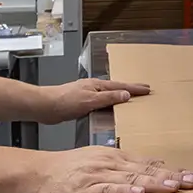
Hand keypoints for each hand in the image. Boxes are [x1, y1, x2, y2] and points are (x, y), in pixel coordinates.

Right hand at [30, 145, 192, 192]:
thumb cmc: (64, 172)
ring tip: (174, 186)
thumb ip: (120, 168)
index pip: (146, 163)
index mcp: (113, 157)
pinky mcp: (85, 190)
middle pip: (144, 169)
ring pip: (131, 179)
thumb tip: (144, 171)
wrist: (36, 175)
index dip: (169, 169)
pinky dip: (124, 192)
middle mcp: (109, 163)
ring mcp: (97, 176)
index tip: (188, 174)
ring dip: (154, 182)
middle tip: (191, 180)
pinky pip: (108, 191)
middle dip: (170, 175)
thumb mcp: (96, 163)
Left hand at [36, 78, 151, 124]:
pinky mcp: (82, 101)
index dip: (135, 88)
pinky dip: (110, 101)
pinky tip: (111, 107)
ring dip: (121, 94)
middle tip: (144, 90)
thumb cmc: (64, 102)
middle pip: (117, 87)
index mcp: (97, 85)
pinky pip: (102, 100)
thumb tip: (126, 94)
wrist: (45, 106)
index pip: (121, 86)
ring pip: (109, 93)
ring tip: (132, 97)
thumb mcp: (90, 101)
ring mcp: (87, 93)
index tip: (147, 89)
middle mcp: (93, 87)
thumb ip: (108, 98)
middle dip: (131, 88)